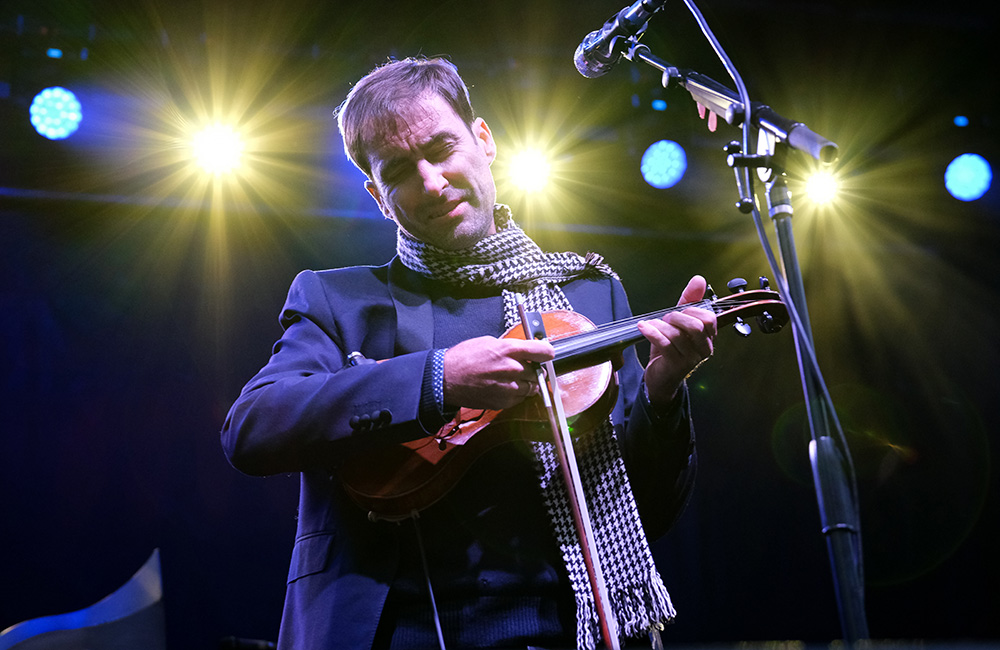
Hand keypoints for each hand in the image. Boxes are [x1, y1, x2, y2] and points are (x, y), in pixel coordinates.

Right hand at [443, 336, 555, 409]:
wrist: (446, 379)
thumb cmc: (464, 358)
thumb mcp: (488, 342)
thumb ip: (511, 347)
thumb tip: (526, 349)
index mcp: (509, 350)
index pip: (543, 352)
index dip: (547, 352)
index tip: (546, 353)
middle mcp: (513, 369)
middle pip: (539, 372)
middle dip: (533, 369)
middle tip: (523, 367)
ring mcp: (510, 388)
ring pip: (532, 387)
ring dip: (527, 383)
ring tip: (512, 378)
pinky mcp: (504, 402)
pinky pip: (521, 398)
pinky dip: (517, 394)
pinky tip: (503, 387)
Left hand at [637, 275, 717, 406]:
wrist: (660, 378)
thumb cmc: (671, 348)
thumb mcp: (679, 322)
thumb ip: (689, 301)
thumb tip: (699, 279)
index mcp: (708, 338)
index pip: (710, 318)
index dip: (692, 310)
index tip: (679, 311)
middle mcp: (704, 349)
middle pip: (697, 326)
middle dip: (678, 317)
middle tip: (666, 318)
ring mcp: (691, 359)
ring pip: (678, 335)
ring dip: (661, 325)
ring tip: (652, 324)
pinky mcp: (676, 365)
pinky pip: (665, 344)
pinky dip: (652, 332)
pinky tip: (643, 327)